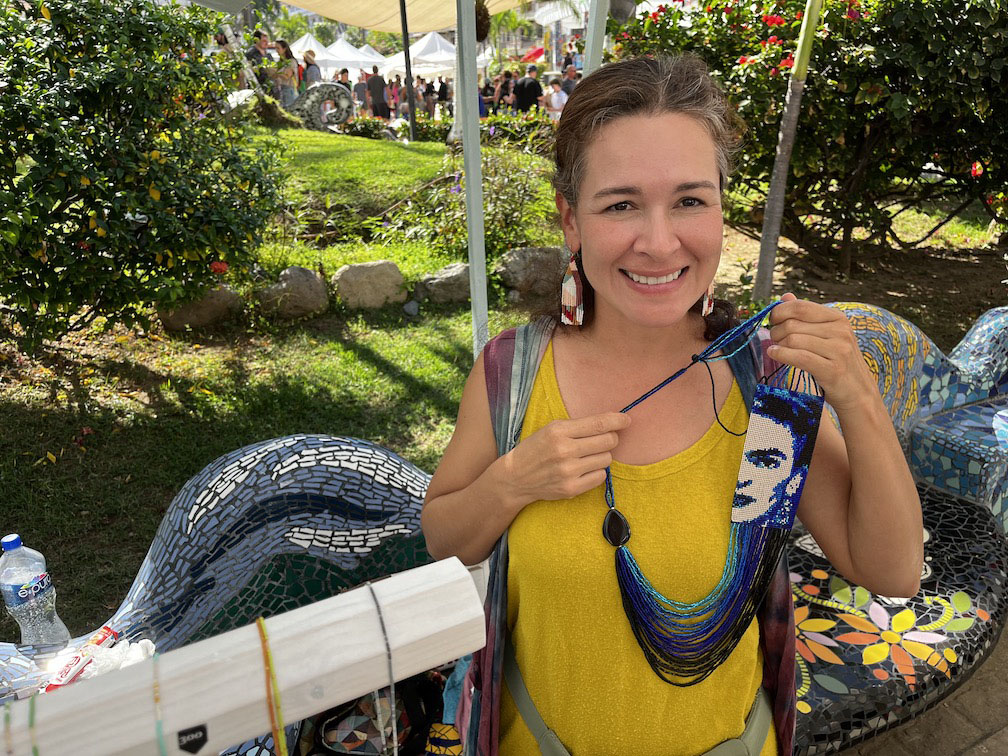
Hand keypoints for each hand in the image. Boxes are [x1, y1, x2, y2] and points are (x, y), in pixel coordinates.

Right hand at [500, 412, 630, 507]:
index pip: (598, 424)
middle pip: (608, 441)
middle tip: (601, 440)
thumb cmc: (536, 449)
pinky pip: (600, 477)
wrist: (515, 477)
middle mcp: (564, 450)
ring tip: (587, 456)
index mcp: (559, 431)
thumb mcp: (551, 429)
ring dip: (602, 456)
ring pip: (606, 459)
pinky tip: (584, 469)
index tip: (626, 420)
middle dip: (610, 438)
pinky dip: (596, 471)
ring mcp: (568, 471)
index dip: (617, 420)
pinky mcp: (571, 489)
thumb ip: (578, 426)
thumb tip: (611, 424)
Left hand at [767, 293, 874, 412]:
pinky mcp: (833, 369)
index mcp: (838, 318)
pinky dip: (781, 354)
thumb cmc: (836, 362)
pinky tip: (774, 354)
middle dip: (776, 331)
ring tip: (776, 349)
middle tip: (774, 339)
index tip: (773, 321)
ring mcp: (839, 350)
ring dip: (778, 344)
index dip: (780, 312)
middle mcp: (841, 331)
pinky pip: (798, 357)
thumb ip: (805, 316)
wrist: (858, 393)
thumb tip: (785, 297)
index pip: (801, 307)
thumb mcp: (825, 335)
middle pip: (793, 324)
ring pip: (793, 339)